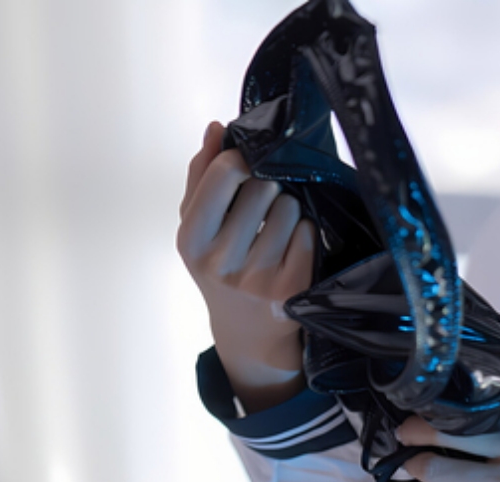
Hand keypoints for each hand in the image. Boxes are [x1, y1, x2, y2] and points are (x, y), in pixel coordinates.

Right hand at [177, 122, 314, 412]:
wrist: (246, 334)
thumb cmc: (220, 266)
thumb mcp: (198, 227)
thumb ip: (201, 175)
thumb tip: (215, 129)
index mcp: (191, 240)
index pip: (224, 174)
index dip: (241, 159)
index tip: (246, 166)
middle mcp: (221, 262)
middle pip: (263, 186)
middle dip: (267, 186)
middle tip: (262, 205)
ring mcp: (257, 280)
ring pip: (289, 208)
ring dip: (288, 210)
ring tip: (276, 229)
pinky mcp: (291, 292)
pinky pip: (307, 234)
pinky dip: (303, 234)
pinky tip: (291, 249)